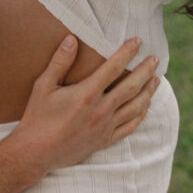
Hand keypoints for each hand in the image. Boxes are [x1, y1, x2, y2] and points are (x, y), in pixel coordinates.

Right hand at [7, 37, 158, 174]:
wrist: (36, 153)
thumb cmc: (37, 116)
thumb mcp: (43, 86)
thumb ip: (59, 62)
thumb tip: (72, 39)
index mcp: (86, 94)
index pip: (113, 68)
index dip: (127, 53)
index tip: (137, 41)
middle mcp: (100, 110)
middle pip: (131, 87)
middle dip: (145, 71)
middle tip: (156, 59)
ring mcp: (104, 127)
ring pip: (135, 107)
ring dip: (148, 92)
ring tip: (157, 80)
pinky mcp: (104, 140)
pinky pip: (129, 126)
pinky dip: (140, 115)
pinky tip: (145, 106)